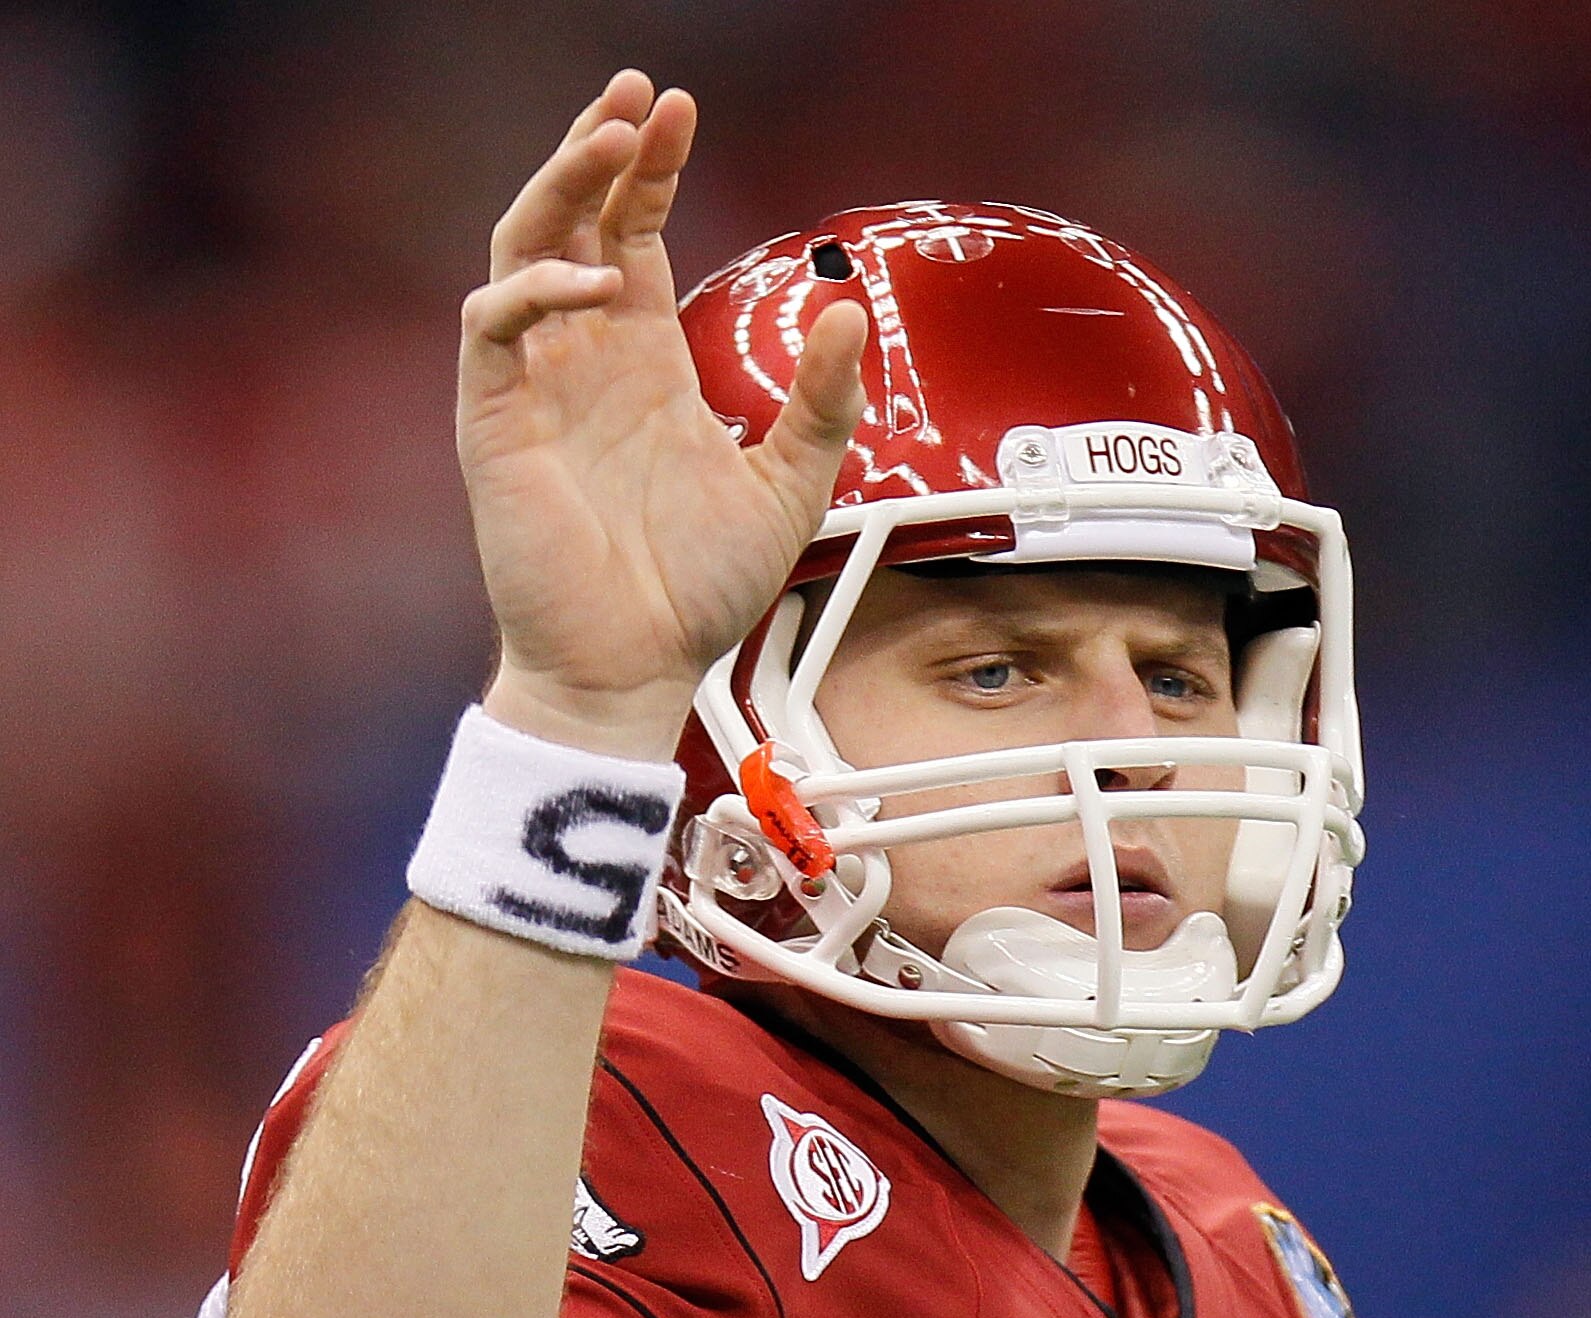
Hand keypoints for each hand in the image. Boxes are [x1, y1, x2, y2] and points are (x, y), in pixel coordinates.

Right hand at [458, 71, 867, 761]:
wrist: (633, 674)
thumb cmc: (694, 598)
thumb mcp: (789, 489)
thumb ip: (820, 403)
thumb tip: (847, 310)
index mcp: (643, 367)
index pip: (633, 234)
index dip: (650, 170)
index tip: (676, 109)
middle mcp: (584, 365)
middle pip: (571, 218)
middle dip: (598, 150)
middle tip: (635, 95)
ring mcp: (535, 390)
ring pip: (519, 251)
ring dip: (558, 189)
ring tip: (607, 144)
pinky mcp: (496, 427)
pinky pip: (494, 328)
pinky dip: (534, 288)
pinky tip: (590, 281)